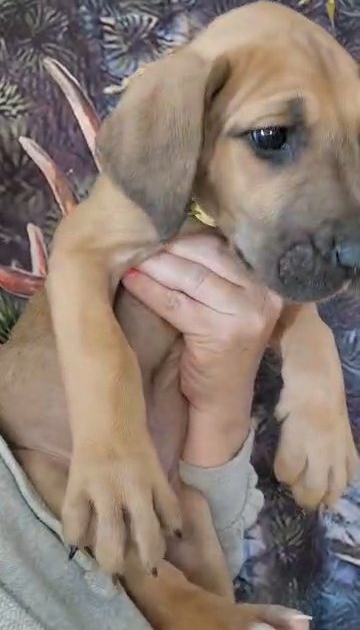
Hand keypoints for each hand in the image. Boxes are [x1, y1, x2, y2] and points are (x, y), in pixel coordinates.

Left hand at [123, 232, 282, 465]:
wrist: (220, 402)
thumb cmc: (213, 350)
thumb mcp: (220, 304)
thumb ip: (209, 272)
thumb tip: (169, 229)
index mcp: (266, 280)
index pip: (221, 244)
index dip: (184, 234)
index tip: (153, 226)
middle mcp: (264, 294)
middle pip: (208, 254)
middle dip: (168, 245)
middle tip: (134, 237)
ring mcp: (248, 313)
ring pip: (192, 276)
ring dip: (155, 264)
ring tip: (127, 256)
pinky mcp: (226, 332)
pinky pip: (177, 303)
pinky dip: (150, 290)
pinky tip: (130, 280)